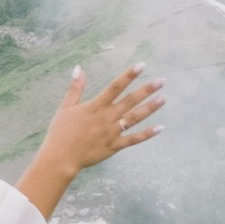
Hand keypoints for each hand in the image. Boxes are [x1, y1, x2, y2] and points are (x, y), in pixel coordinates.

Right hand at [23, 64, 161, 211]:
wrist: (61, 157)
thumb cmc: (61, 132)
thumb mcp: (65, 107)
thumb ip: (75, 88)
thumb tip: (79, 68)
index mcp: (95, 106)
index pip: (115, 86)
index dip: (129, 75)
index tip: (141, 66)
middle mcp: (106, 117)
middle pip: (130, 101)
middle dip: (146, 90)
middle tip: (161, 81)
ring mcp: (112, 132)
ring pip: (135, 118)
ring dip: (150, 108)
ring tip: (163, 99)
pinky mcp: (114, 146)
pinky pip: (134, 139)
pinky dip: (147, 134)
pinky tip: (160, 128)